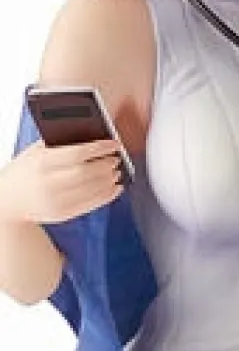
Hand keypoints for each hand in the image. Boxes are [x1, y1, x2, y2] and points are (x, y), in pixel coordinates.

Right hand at [0, 135, 123, 227]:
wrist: (9, 200)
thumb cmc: (26, 171)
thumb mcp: (36, 151)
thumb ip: (60, 143)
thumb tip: (93, 136)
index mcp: (42, 162)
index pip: (78, 153)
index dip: (100, 148)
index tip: (114, 144)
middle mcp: (49, 183)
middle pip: (87, 173)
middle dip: (106, 165)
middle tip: (116, 159)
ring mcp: (56, 201)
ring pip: (92, 190)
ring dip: (109, 180)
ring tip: (116, 171)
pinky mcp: (63, 214)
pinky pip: (91, 205)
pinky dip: (107, 196)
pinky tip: (114, 188)